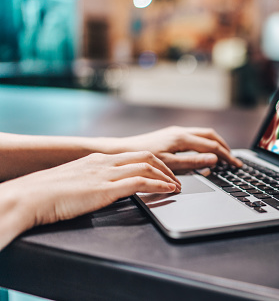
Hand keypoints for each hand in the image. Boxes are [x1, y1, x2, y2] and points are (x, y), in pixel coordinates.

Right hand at [1, 151, 179, 231]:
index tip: (163, 171)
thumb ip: (89, 180)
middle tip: (176, 178)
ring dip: (167, 176)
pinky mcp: (106, 188)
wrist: (29, 196)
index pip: (133, 155)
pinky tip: (168, 190)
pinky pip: (141, 182)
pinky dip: (159, 185)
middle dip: (165, 166)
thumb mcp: (73, 181)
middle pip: (145, 156)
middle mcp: (104, 162)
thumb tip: (98, 187)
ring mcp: (106, 174)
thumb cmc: (45, 193)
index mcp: (97, 159)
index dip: (153, 162)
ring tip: (177, 186)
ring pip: (147, 166)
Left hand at [117, 127, 242, 172]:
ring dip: (215, 144)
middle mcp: (180, 132)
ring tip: (223, 156)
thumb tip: (213, 159)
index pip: (212, 146)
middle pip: (210, 135)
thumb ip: (193, 162)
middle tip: (233, 160)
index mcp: (182, 138)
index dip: (226, 156)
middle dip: (224, 147)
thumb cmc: (143, 159)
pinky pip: (195, 136)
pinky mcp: (171, 135)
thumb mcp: (170, 164)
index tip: (236, 164)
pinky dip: (205, 144)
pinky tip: (204, 153)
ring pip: (203, 134)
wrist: (122, 151)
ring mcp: (176, 132)